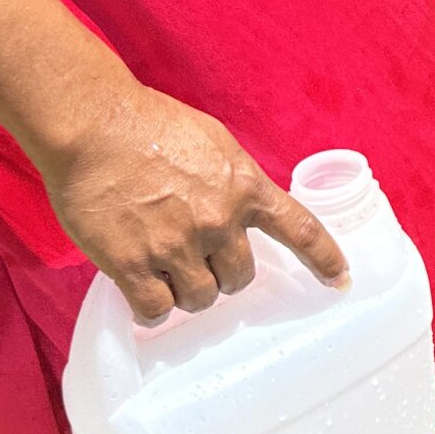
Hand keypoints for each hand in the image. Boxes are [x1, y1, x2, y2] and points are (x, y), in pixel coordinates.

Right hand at [33, 77, 345, 323]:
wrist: (94, 126)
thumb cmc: (150, 124)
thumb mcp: (215, 144)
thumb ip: (234, 181)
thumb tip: (241, 209)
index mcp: (245, 187)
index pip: (299, 229)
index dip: (324, 258)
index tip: (340, 279)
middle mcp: (218, 221)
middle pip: (239, 278)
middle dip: (222, 273)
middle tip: (197, 258)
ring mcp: (176, 245)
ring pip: (199, 298)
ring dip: (185, 291)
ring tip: (164, 267)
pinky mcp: (133, 263)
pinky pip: (156, 309)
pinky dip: (152, 307)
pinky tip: (143, 288)